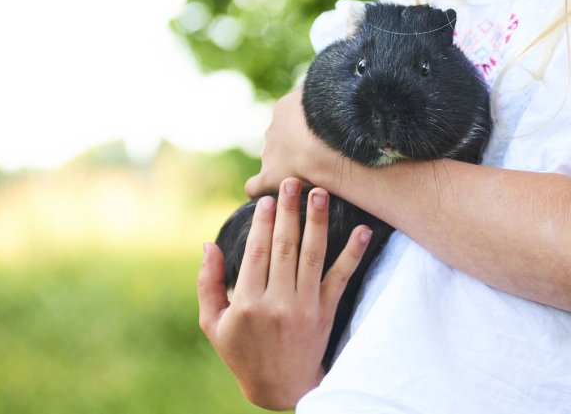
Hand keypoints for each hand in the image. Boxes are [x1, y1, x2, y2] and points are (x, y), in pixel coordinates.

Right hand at [197, 178, 371, 410]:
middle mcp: (277, 302)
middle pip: (284, 247)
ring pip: (312, 256)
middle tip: (293, 182)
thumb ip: (208, 283)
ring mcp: (304, 307)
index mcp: (248, 302)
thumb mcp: (213, 323)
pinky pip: (341, 278)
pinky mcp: (326, 313)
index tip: (267, 199)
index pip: (256, 252)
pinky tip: (362, 230)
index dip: (262, 223)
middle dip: (289, 212)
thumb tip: (208, 245)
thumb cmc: (242, 352)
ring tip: (320, 193)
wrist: (279, 387)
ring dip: (317, 222)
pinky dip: (353, 253)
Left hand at [246, 87, 331, 197]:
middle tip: (318, 157)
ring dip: (286, 167)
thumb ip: (326, 91)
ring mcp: (269, 155)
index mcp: (285, 109)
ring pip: (273, 160)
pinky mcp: (268, 177)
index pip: (292, 117)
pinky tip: (271, 193)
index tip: (319, 136)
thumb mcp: (330, 94)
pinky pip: (255, 186)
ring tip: (307, 176)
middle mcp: (272, 131)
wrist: (323, 144)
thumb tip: (331, 79)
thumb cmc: (332, 119)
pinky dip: (261, 188)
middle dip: (295, 147)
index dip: (305, 129)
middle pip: (282, 139)